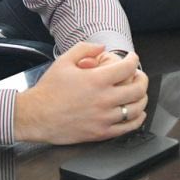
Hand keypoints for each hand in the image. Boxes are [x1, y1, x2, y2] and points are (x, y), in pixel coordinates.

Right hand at [13, 42, 147, 144]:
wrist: (36, 116)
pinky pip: (128, 127)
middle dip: (142, 79)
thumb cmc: (48, 90)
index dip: (134, 60)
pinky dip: (137, 119)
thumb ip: (84, 49)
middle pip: (137, 89)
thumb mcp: (63, 61)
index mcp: (96, 80)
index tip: (133, 58)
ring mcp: (104, 118)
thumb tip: (101, 47)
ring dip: (142, 98)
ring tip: (139, 93)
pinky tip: (137, 113)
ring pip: (136, 108)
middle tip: (139, 76)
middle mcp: (103, 99)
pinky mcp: (101, 133)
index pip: (128, 68)